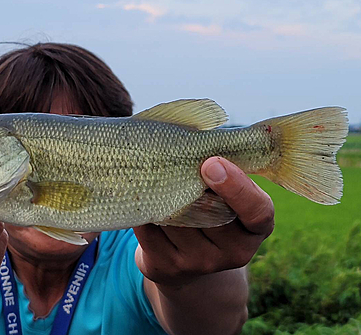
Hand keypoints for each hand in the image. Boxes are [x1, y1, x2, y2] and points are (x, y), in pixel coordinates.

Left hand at [134, 156, 273, 285]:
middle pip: (206, 210)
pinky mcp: (167, 268)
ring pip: (173, 218)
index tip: (212, 162)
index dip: (236, 187)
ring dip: (160, 193)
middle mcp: (233, 251)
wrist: (190, 258)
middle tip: (170, 159)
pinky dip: (142, 210)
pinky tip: (143, 200)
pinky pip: (148, 230)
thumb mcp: (231, 191)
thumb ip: (227, 166)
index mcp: (256, 226)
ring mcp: (200, 264)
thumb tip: (200, 131)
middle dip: (186, 182)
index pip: (256, 211)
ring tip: (156, 179)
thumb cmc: (212, 206)